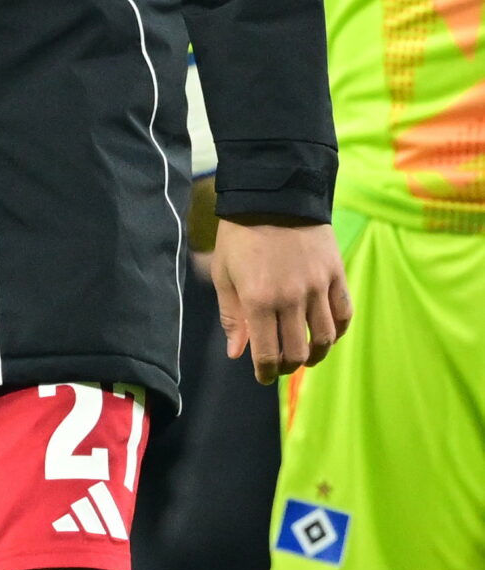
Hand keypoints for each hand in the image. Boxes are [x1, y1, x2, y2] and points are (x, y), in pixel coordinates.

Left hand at [208, 216, 351, 384]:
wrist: (274, 194)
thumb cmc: (240, 235)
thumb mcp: (224, 275)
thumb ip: (232, 317)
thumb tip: (236, 353)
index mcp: (258, 300)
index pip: (267, 353)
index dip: (265, 372)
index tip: (263, 376)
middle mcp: (291, 298)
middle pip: (298, 351)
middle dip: (288, 365)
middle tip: (282, 365)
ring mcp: (317, 286)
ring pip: (325, 337)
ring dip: (315, 353)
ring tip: (306, 355)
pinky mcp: (335, 273)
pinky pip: (344, 312)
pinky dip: (338, 330)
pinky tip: (327, 334)